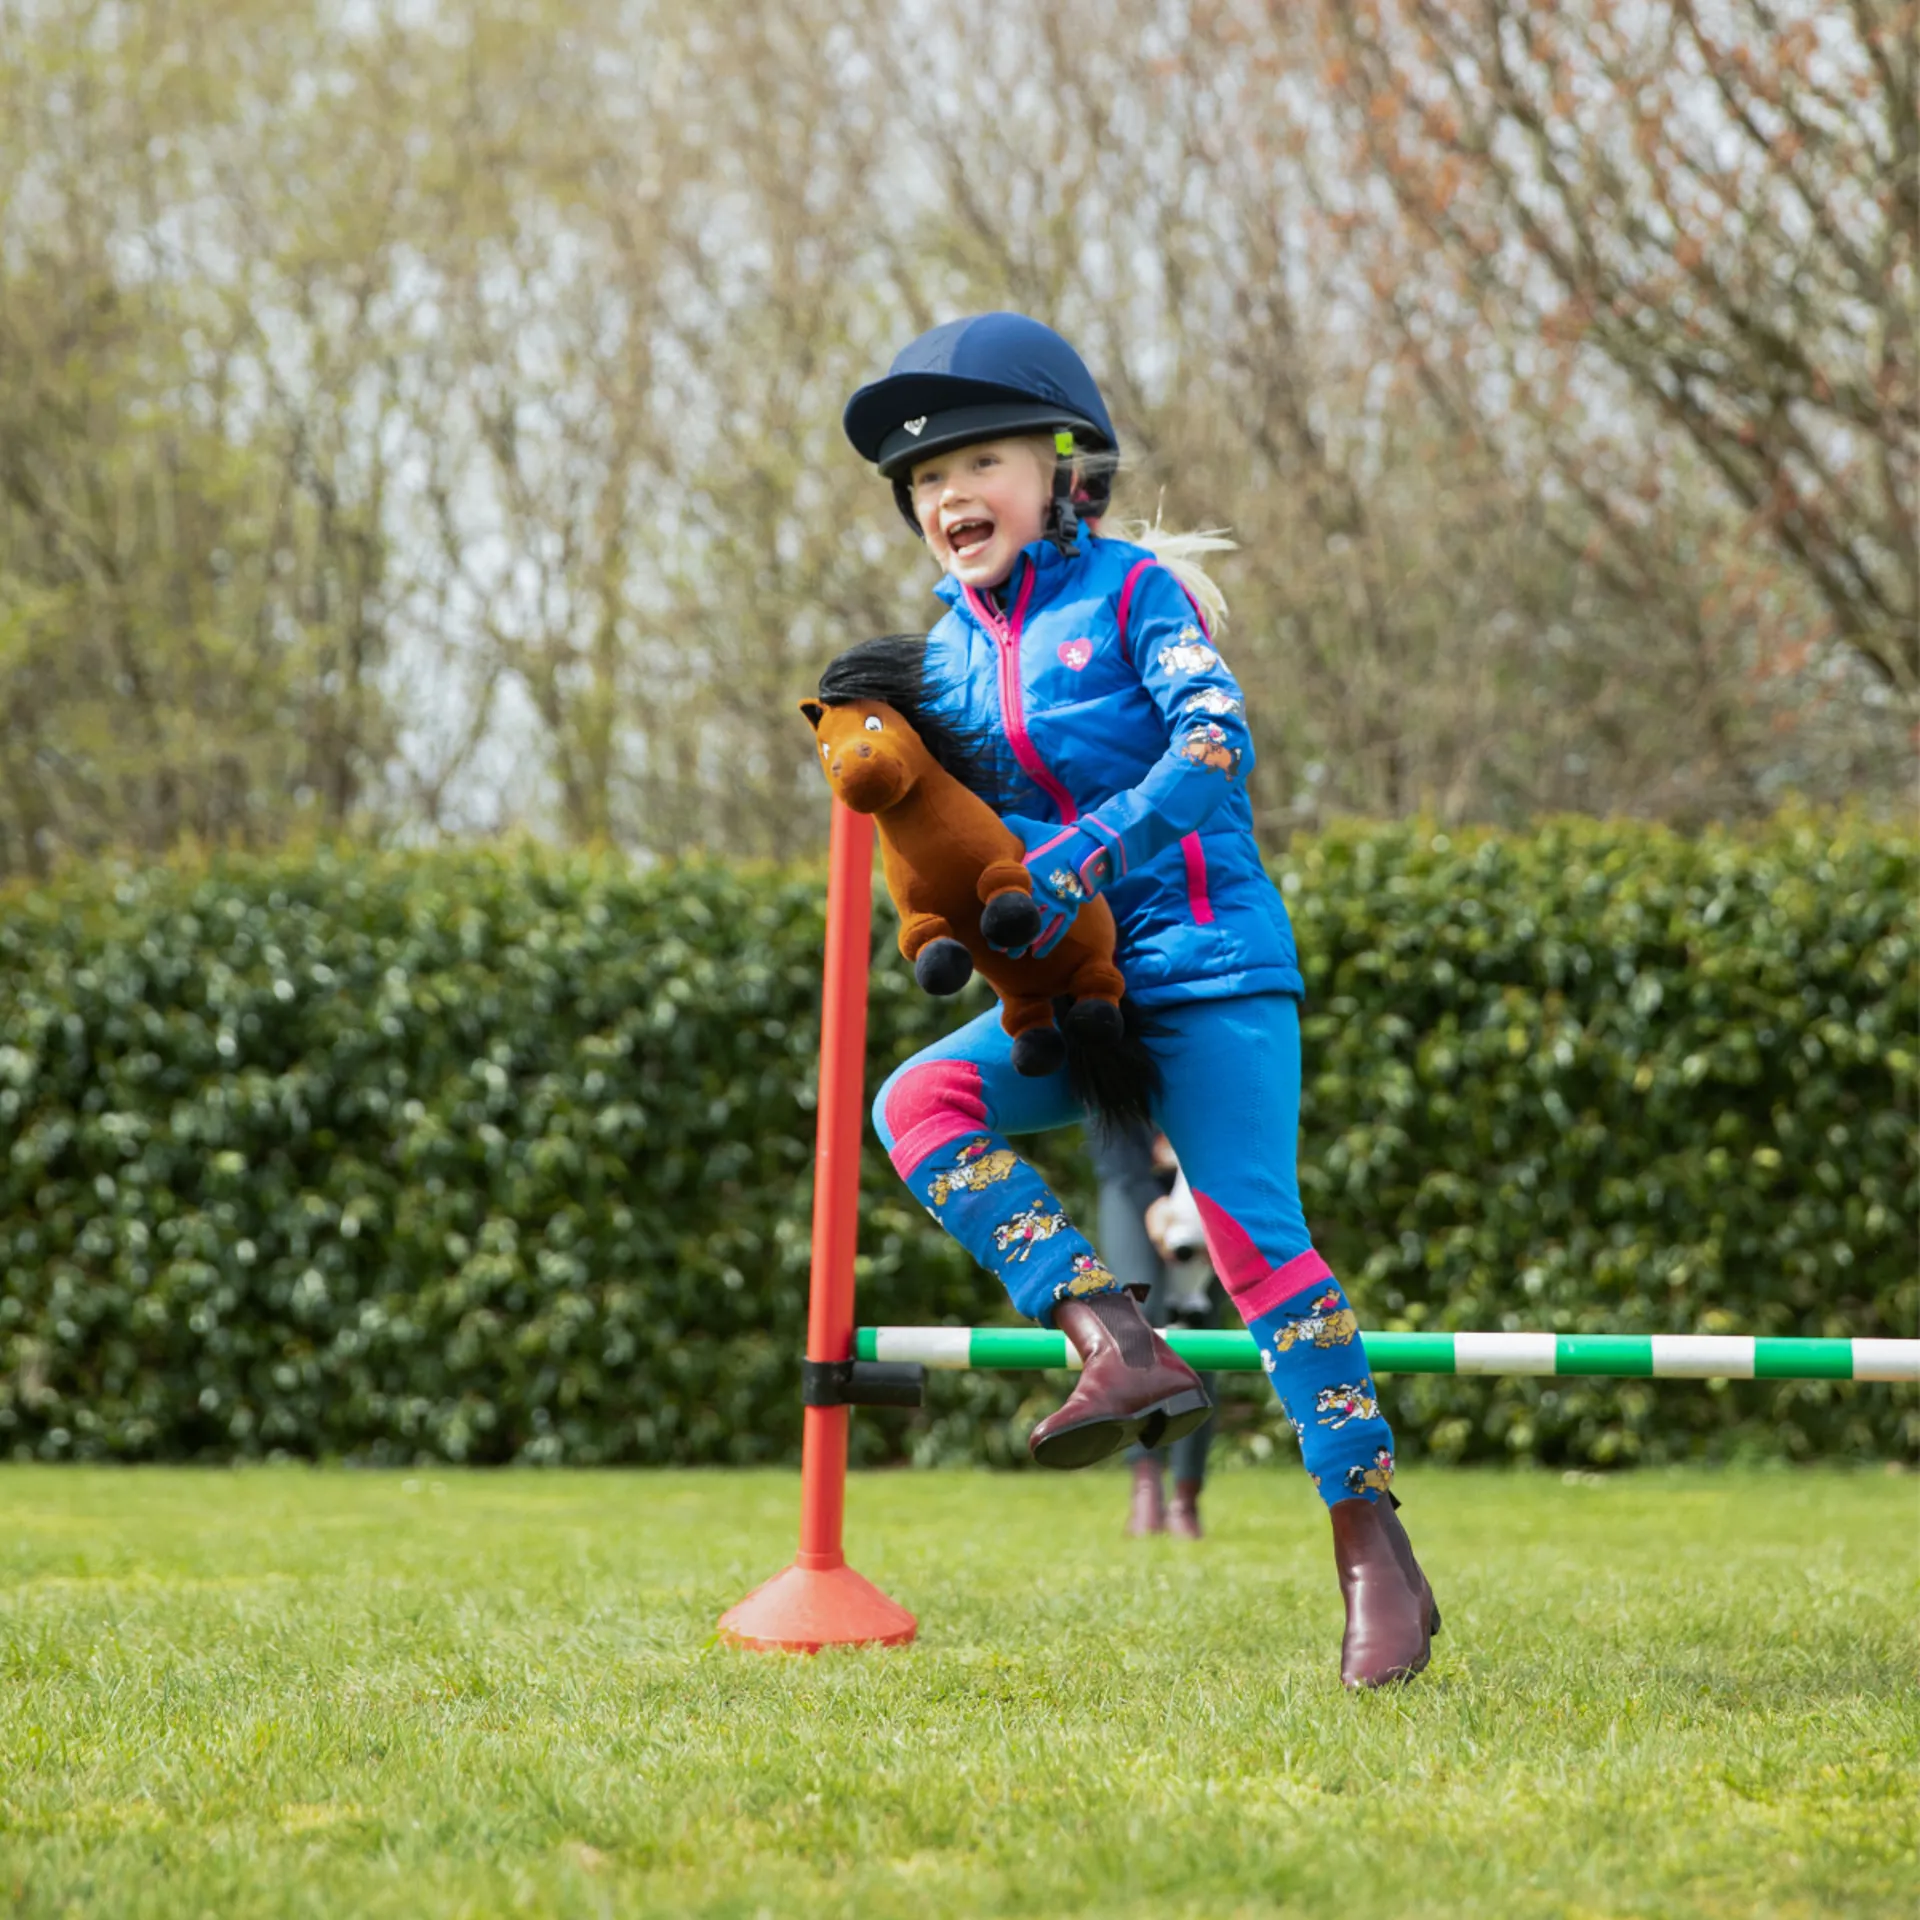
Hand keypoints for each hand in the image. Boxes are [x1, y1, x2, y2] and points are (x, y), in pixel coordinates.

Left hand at [998, 816, 1113, 958]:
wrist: (1092, 846)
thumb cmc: (1058, 839)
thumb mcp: (1035, 830)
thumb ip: (1015, 826)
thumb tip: (997, 822)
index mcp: (1031, 871)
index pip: (1011, 896)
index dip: (998, 912)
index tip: (986, 925)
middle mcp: (1043, 889)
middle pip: (1022, 917)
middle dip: (1008, 934)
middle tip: (995, 947)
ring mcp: (1059, 900)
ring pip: (1039, 927)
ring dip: (1025, 942)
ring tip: (1013, 956)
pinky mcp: (1072, 907)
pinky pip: (1059, 928)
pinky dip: (1048, 941)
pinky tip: (1038, 953)